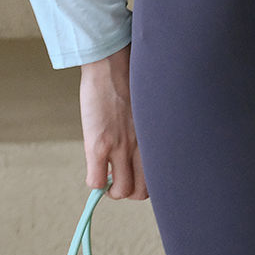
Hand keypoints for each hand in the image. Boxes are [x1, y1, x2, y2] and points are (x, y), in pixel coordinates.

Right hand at [79, 43, 148, 199]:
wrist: (113, 62)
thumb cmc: (133, 79)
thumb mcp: (150, 109)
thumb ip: (149, 131)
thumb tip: (143, 148)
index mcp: (157, 138)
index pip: (160, 177)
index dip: (147, 180)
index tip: (138, 174)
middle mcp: (142, 147)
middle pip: (141, 191)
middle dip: (130, 189)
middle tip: (120, 177)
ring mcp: (120, 148)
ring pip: (120, 192)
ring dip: (112, 189)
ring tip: (107, 175)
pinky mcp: (98, 145)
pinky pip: (95, 182)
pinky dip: (95, 182)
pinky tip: (94, 168)